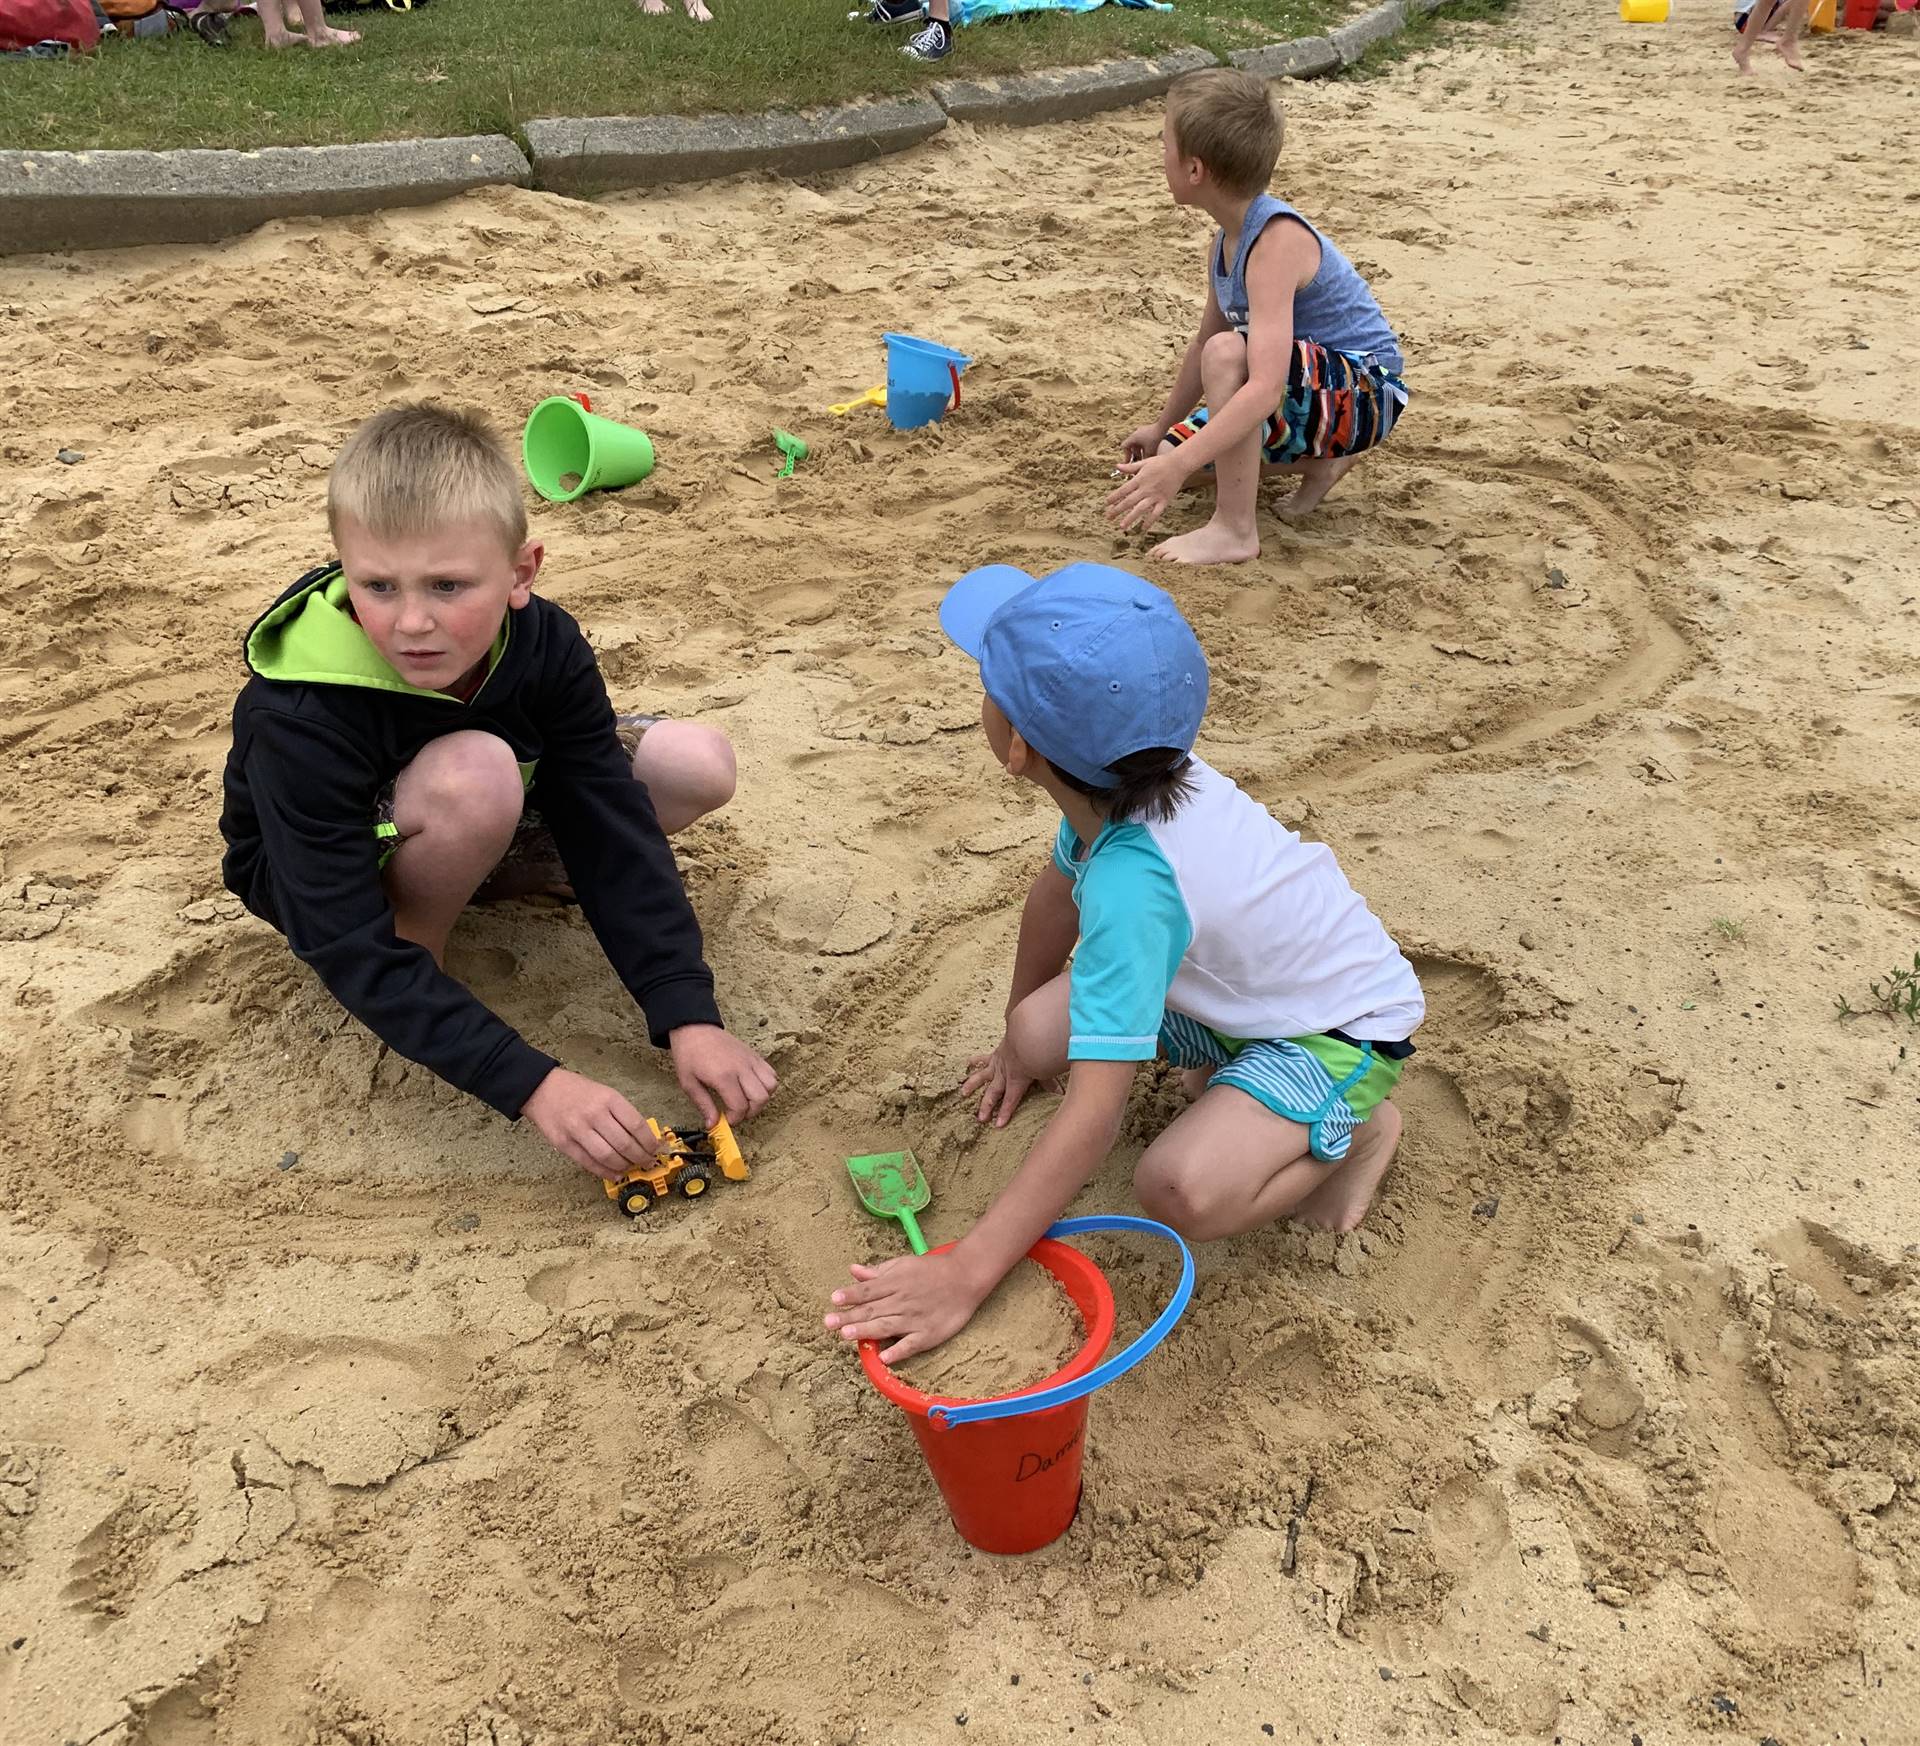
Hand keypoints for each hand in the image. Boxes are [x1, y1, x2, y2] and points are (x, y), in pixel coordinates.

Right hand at [524, 1067, 661, 1179]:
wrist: (542, 1089)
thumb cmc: (577, 1091)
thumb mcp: (605, 1092)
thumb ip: (622, 1114)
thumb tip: (644, 1137)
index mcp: (609, 1099)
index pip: (637, 1125)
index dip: (650, 1142)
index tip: (656, 1149)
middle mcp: (594, 1114)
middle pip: (625, 1144)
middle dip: (641, 1158)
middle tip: (648, 1162)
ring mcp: (578, 1130)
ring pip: (608, 1157)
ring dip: (625, 1166)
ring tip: (631, 1167)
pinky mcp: (564, 1144)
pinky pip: (589, 1163)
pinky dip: (605, 1172)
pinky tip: (615, 1173)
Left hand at [668, 1023, 776, 1125]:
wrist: (695, 1028)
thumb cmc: (689, 1055)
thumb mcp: (688, 1083)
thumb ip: (703, 1105)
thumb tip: (712, 1125)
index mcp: (723, 1076)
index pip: (740, 1106)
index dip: (735, 1119)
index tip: (727, 1119)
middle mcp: (741, 1068)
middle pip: (760, 1098)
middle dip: (751, 1112)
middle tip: (737, 1112)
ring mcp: (750, 1061)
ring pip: (771, 1086)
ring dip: (761, 1098)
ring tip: (747, 1100)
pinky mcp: (755, 1056)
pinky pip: (771, 1073)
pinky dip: (766, 1085)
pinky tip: (752, 1087)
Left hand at [824, 1251, 990, 1364]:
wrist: (966, 1278)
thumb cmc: (931, 1270)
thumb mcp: (903, 1264)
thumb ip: (878, 1271)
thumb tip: (853, 1270)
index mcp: (895, 1283)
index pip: (868, 1290)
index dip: (851, 1295)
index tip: (834, 1299)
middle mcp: (902, 1301)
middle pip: (873, 1310)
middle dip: (850, 1316)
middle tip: (828, 1323)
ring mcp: (915, 1319)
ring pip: (887, 1326)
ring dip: (866, 1330)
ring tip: (846, 1335)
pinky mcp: (928, 1335)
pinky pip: (911, 1345)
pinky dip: (898, 1351)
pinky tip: (884, 1358)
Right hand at [960, 1038, 1056, 1127]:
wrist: (1026, 1033)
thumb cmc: (1037, 1052)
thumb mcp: (1045, 1070)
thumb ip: (1050, 1083)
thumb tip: (1061, 1094)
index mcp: (1016, 1081)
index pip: (1010, 1101)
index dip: (1004, 1113)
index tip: (998, 1125)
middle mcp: (1003, 1074)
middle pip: (993, 1093)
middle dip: (987, 1106)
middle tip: (980, 1118)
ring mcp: (997, 1063)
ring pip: (982, 1077)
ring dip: (973, 1085)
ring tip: (963, 1093)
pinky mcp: (995, 1053)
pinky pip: (983, 1058)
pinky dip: (975, 1060)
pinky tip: (967, 1063)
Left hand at [1106, 451, 1190, 533]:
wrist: (1179, 464)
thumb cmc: (1161, 462)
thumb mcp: (1144, 463)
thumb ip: (1130, 467)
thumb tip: (1117, 466)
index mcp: (1139, 479)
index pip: (1123, 490)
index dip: (1114, 497)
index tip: (1106, 504)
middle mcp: (1145, 489)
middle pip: (1129, 501)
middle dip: (1117, 510)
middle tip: (1108, 518)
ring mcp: (1155, 496)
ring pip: (1140, 509)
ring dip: (1130, 518)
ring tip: (1122, 526)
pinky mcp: (1164, 501)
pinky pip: (1156, 513)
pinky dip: (1149, 521)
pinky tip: (1143, 529)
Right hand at [1120, 422, 1166, 463]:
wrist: (1163, 426)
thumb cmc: (1155, 438)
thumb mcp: (1149, 451)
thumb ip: (1144, 459)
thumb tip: (1142, 466)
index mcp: (1132, 437)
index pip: (1124, 447)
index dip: (1126, 455)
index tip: (1129, 462)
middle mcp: (1135, 433)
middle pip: (1132, 446)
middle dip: (1135, 454)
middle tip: (1139, 461)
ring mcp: (1142, 431)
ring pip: (1138, 443)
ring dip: (1141, 450)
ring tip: (1147, 456)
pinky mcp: (1148, 430)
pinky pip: (1144, 440)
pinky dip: (1146, 446)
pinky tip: (1152, 450)